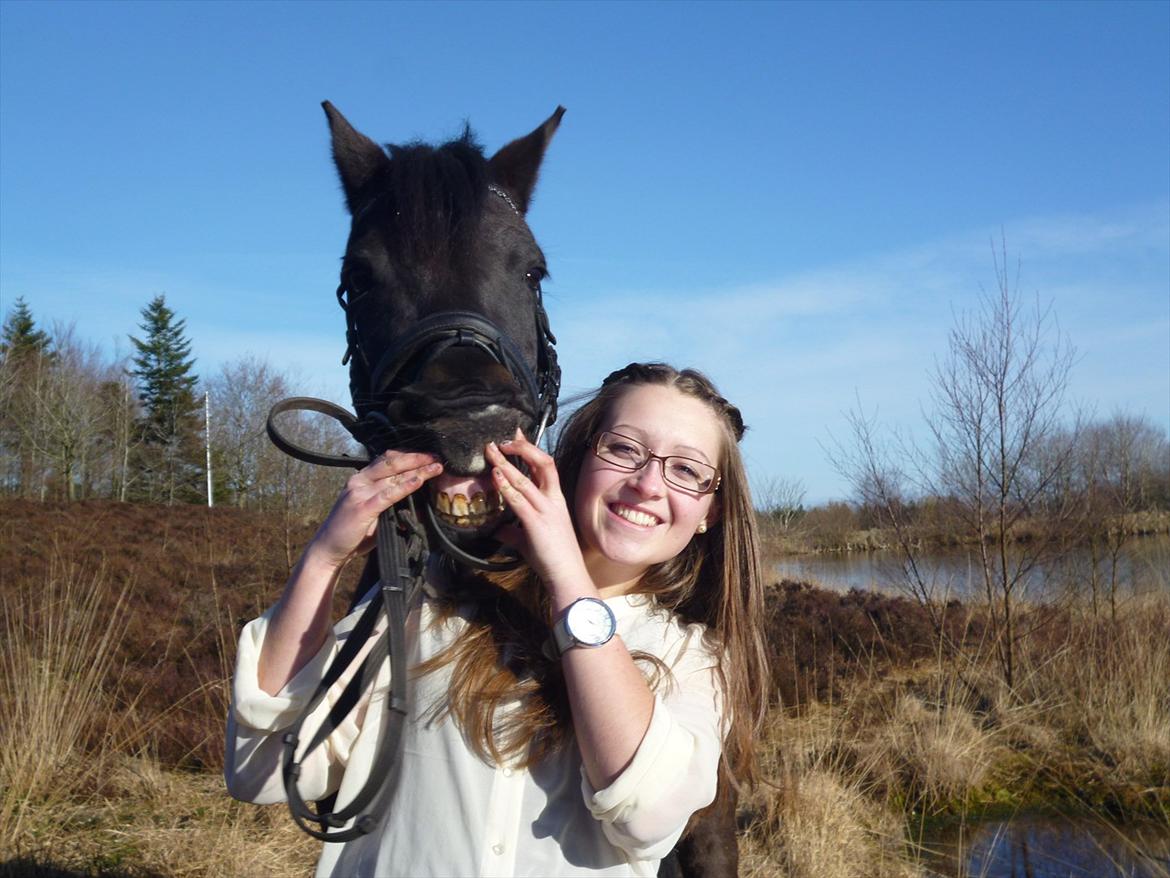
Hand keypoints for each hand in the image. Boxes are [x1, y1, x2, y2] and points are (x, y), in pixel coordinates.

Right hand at [306, 451, 441, 569]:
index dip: (408, 455)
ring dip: (417, 470)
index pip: (387, 460)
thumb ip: (390, 504)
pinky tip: (418, 482)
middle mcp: (359, 481)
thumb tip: (418, 504)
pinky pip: (387, 494)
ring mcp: (360, 493)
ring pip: (393, 475)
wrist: (328, 549)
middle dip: (417, 458)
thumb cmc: (353, 533)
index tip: (428, 455)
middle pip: (393, 463)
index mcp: (361, 479)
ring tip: (435, 467)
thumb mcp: (373, 512)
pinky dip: (404, 487)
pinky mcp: (362, 508)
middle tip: (437, 456)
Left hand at [486, 431, 589, 595]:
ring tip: (491, 450)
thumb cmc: (551, 557)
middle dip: (522, 447)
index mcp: (554, 499)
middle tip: (502, 438)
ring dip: (506, 463)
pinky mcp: (537, 523)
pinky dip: (506, 486)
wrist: (566, 575)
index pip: (545, 465)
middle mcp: (553, 500)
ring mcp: (546, 510)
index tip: (516, 433)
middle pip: (543, 463)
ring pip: (527, 479)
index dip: (530, 447)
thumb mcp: (529, 539)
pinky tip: (495, 475)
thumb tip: (495, 528)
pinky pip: (519, 500)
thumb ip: (513, 530)